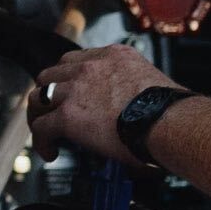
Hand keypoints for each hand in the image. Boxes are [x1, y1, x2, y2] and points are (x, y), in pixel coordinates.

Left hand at [23, 45, 174, 165]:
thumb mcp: (151, 84)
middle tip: (53, 111)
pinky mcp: (67, 115)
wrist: (170, 122)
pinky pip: (41, 127)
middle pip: (52, 74)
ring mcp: (76, 89)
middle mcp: (91, 67)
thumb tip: (137, 113)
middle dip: (50, 94)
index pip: (78, 60)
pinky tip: (50, 153)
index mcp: (114, 57)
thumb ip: (135, 90)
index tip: (72, 92)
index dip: (70, 78)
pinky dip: (42, 141)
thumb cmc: (171, 112)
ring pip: (39, 97)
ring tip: (45, 132)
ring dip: (40, 115)